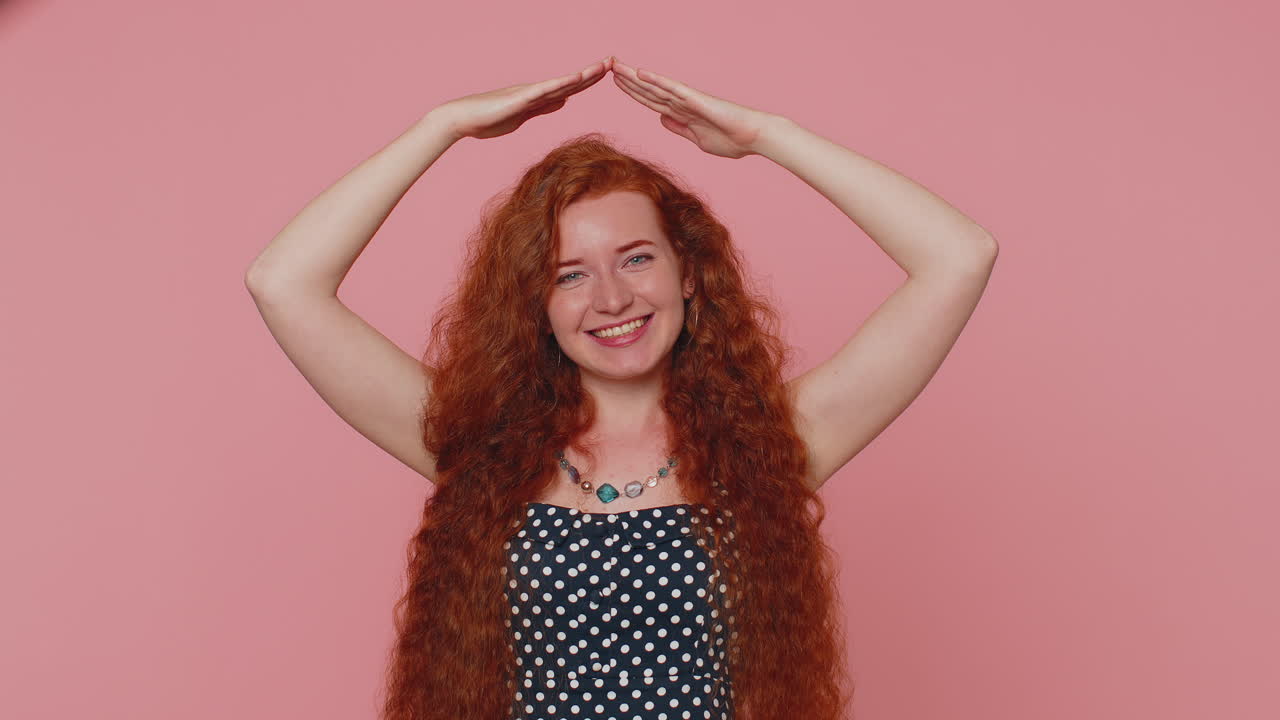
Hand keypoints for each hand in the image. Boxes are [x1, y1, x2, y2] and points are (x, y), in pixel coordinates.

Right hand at [431, 58, 611, 140]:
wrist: (463, 120)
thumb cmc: (489, 120)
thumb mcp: (525, 116)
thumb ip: (544, 107)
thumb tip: (564, 101)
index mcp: (539, 98)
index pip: (570, 88)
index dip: (589, 80)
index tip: (609, 72)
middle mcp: (537, 91)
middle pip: (571, 82)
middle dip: (593, 73)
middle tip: (614, 61)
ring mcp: (529, 94)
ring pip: (562, 83)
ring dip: (584, 75)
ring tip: (603, 66)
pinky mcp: (520, 99)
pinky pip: (545, 91)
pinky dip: (562, 84)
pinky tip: (576, 78)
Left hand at [609, 58, 778, 158]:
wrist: (753, 137)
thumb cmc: (732, 140)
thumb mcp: (697, 138)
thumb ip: (679, 128)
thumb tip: (663, 120)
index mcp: (681, 114)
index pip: (651, 101)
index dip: (633, 92)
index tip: (616, 83)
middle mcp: (682, 103)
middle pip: (648, 90)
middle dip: (627, 80)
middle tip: (608, 66)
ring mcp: (688, 100)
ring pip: (655, 86)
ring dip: (634, 77)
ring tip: (615, 66)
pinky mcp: (696, 100)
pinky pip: (672, 89)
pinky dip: (656, 81)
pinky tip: (640, 73)